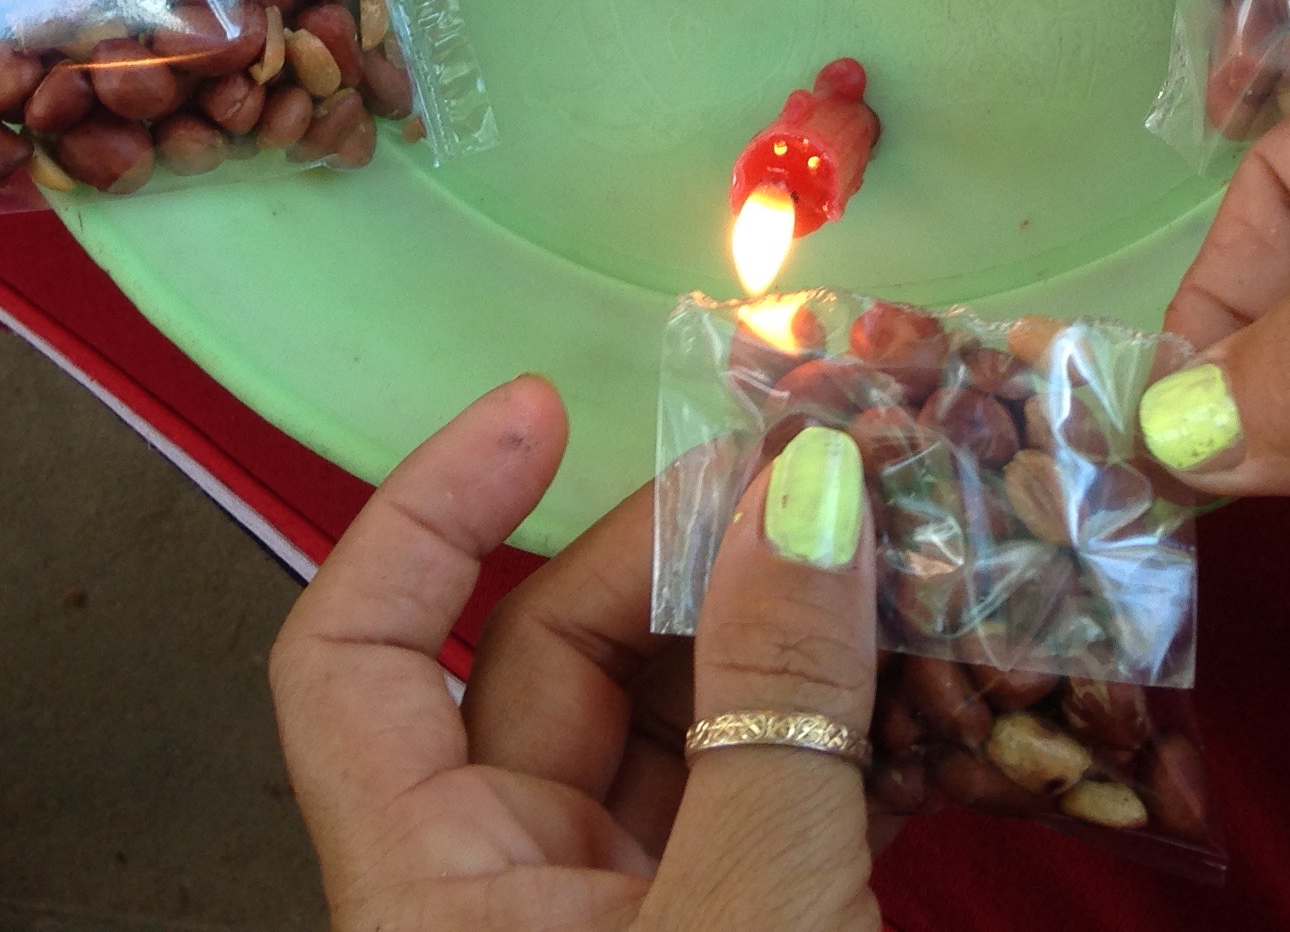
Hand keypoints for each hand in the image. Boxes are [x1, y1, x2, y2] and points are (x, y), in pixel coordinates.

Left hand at [271, 375, 882, 931]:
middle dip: (685, 553)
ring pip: (681, 726)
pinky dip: (845, 744)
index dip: (430, 511)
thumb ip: (775, 711)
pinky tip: (934, 692)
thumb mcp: (748, 914)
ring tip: (896, 556)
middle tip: (811, 477)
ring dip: (791, 639)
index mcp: (431, 889)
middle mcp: (507, 893)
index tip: (540, 409)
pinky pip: (767, 805)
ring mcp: (623, 919)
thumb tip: (808, 494)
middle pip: (556, 661)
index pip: (355, 655)